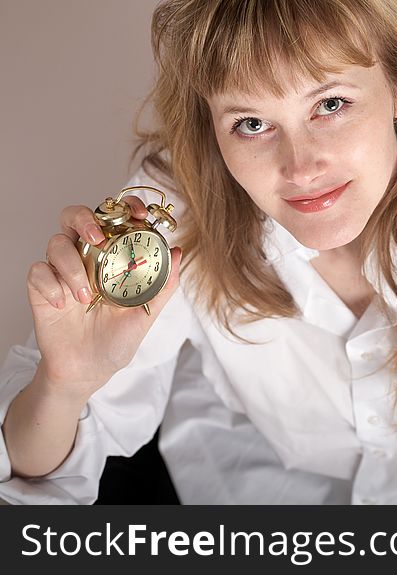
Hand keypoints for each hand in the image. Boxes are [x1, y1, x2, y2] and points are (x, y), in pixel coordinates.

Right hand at [26, 195, 182, 396]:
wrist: (90, 370)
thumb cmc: (118, 338)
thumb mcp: (146, 312)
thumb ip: (164, 283)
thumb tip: (178, 251)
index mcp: (113, 256)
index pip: (113, 219)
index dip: (123, 206)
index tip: (138, 213)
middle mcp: (86, 257)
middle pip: (75, 217)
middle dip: (85, 219)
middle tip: (98, 239)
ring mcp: (61, 271)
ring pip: (56, 243)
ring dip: (71, 266)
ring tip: (85, 296)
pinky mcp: (41, 288)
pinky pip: (38, 271)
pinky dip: (51, 284)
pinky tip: (64, 304)